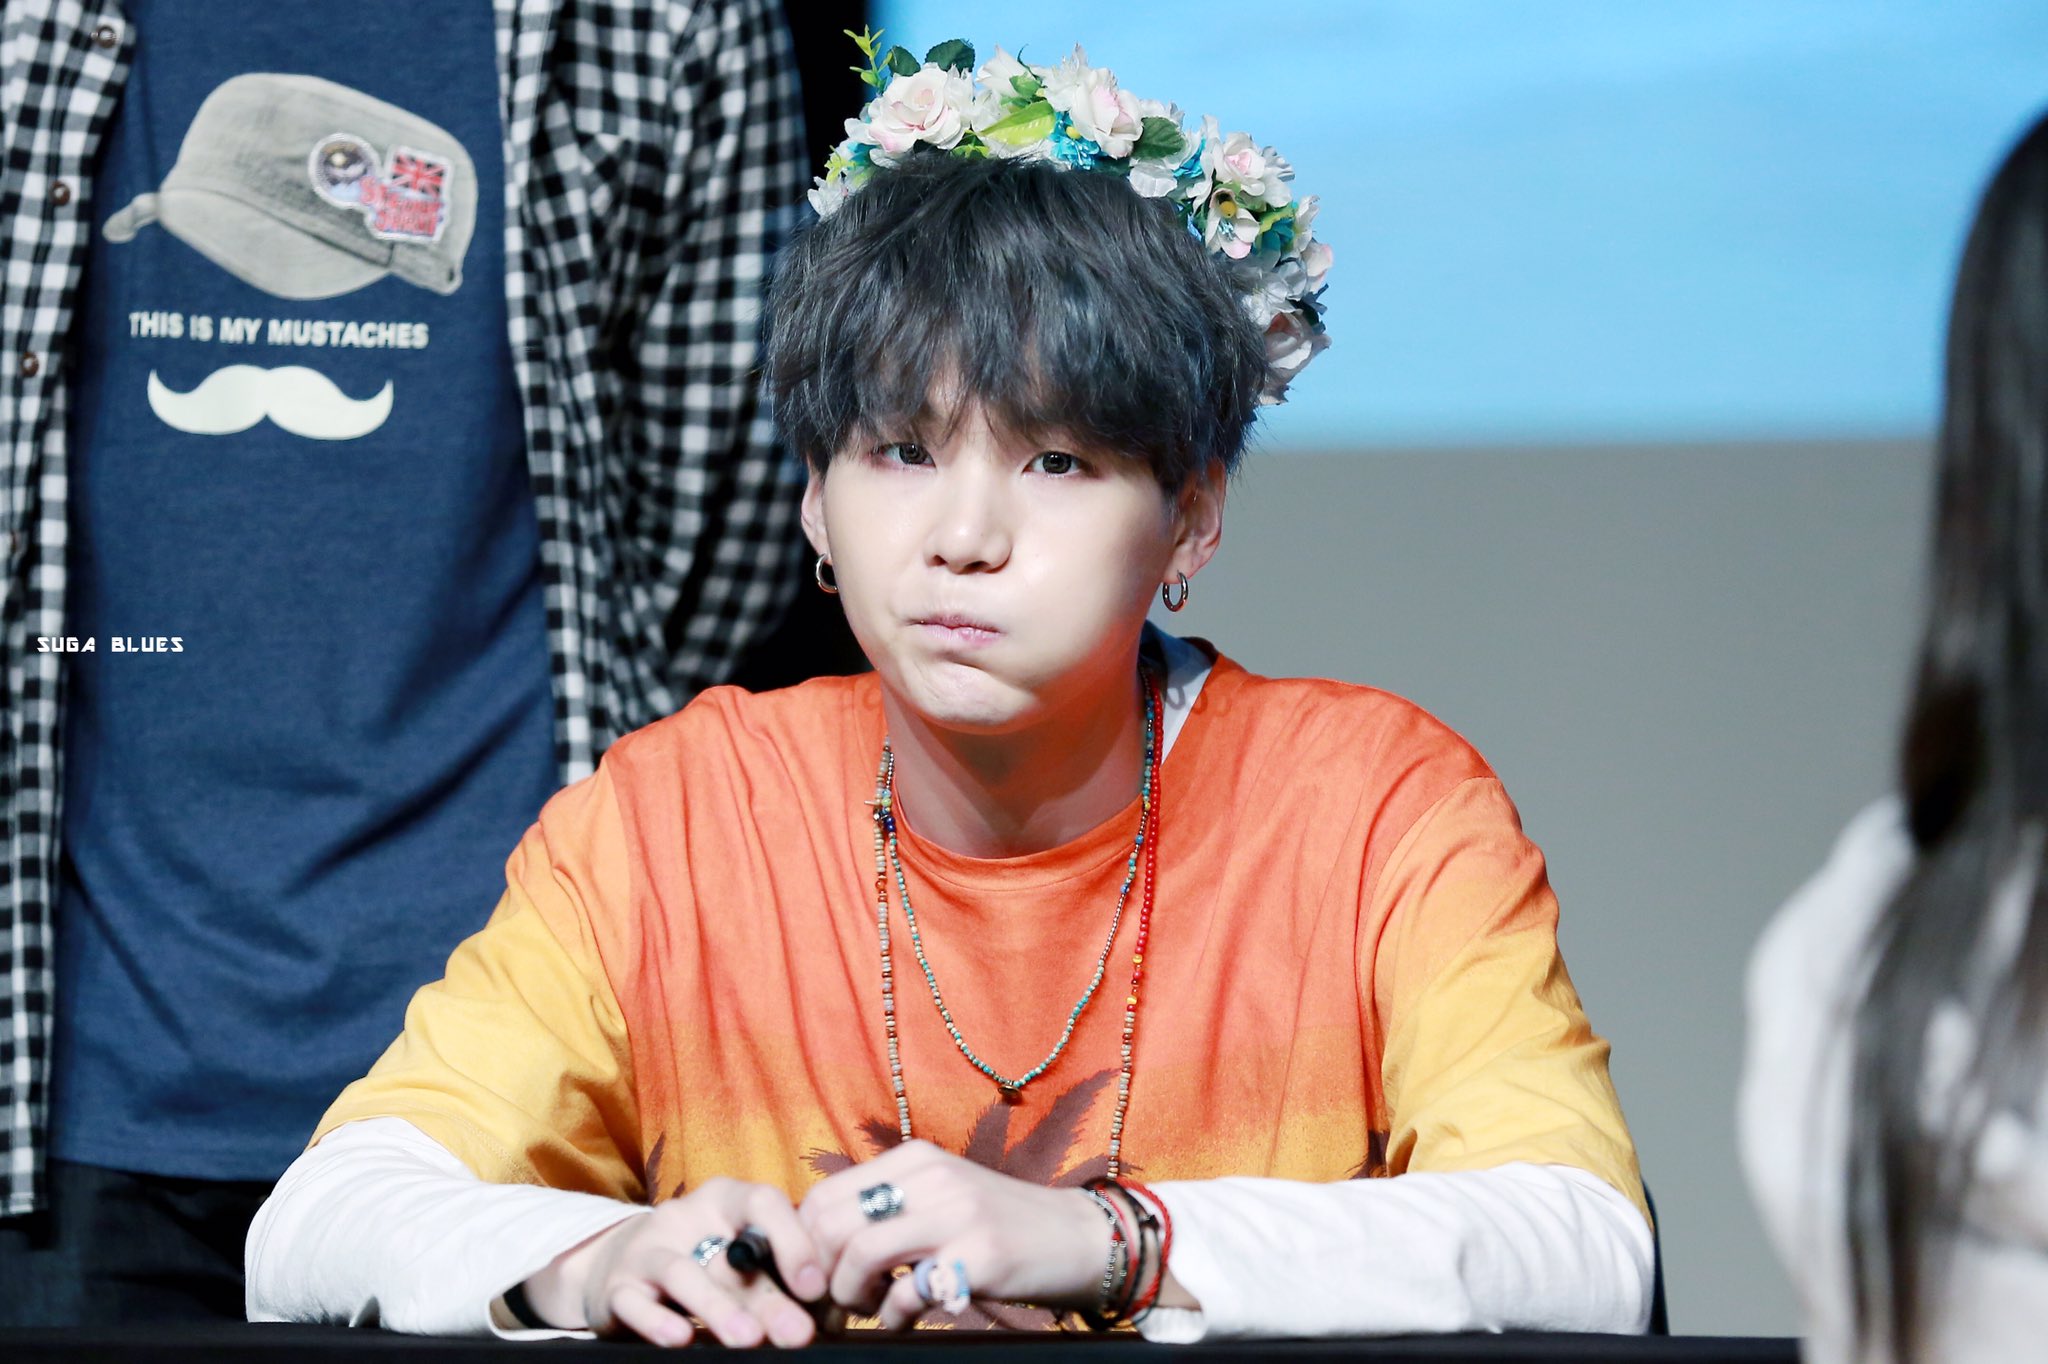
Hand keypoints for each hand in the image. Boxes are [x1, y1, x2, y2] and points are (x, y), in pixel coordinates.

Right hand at [521, 1177, 827, 1346]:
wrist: (622, 1267)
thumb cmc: (702, 1262)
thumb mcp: (739, 1258)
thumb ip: (778, 1276)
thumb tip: (832, 1314)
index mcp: (726, 1200)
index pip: (763, 1202)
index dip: (793, 1241)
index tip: (816, 1287)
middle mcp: (686, 1216)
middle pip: (731, 1256)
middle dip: (768, 1298)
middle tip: (798, 1333)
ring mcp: (648, 1248)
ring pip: (684, 1274)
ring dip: (719, 1308)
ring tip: (749, 1339)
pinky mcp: (617, 1286)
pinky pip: (635, 1301)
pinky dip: (657, 1320)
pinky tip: (681, 1338)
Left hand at [797, 1139, 1108, 1328]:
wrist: (1079, 1238)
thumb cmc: (1001, 1227)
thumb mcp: (941, 1198)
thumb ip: (889, 1208)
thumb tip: (819, 1245)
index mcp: (914, 1159)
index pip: (824, 1195)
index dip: (804, 1245)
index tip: (813, 1279)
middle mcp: (931, 1176)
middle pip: (832, 1224)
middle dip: (820, 1276)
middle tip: (835, 1303)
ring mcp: (956, 1213)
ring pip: (860, 1254)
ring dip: (851, 1297)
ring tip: (870, 1310)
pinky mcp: (979, 1255)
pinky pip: (908, 1293)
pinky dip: (893, 1318)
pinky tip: (905, 1321)